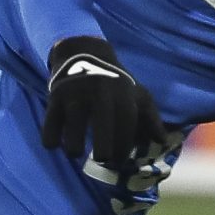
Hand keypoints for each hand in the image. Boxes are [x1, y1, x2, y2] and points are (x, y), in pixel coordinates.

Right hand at [41, 37, 169, 173]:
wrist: (83, 53)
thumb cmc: (115, 82)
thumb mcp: (137, 94)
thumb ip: (151, 118)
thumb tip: (163, 141)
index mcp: (122, 93)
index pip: (126, 126)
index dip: (124, 147)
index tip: (119, 160)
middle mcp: (99, 93)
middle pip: (102, 127)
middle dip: (103, 150)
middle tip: (102, 160)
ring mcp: (76, 95)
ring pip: (74, 129)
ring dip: (74, 147)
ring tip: (76, 152)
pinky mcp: (55, 98)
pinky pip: (50, 126)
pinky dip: (51, 139)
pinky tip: (56, 144)